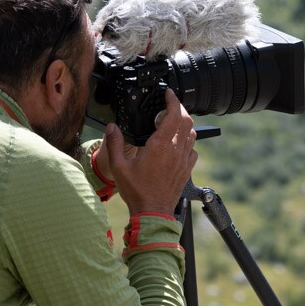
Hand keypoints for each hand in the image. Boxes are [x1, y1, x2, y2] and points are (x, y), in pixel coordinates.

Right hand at [102, 89, 197, 217]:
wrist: (153, 212)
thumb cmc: (137, 191)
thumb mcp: (119, 166)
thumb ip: (114, 143)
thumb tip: (111, 127)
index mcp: (160, 145)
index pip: (173, 114)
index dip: (172, 100)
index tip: (168, 93)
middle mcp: (175, 150)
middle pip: (187, 121)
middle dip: (180, 109)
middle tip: (169, 106)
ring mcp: (183, 160)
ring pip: (192, 134)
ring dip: (184, 124)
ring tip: (172, 123)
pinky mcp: (187, 169)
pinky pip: (193, 150)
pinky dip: (188, 142)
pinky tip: (178, 145)